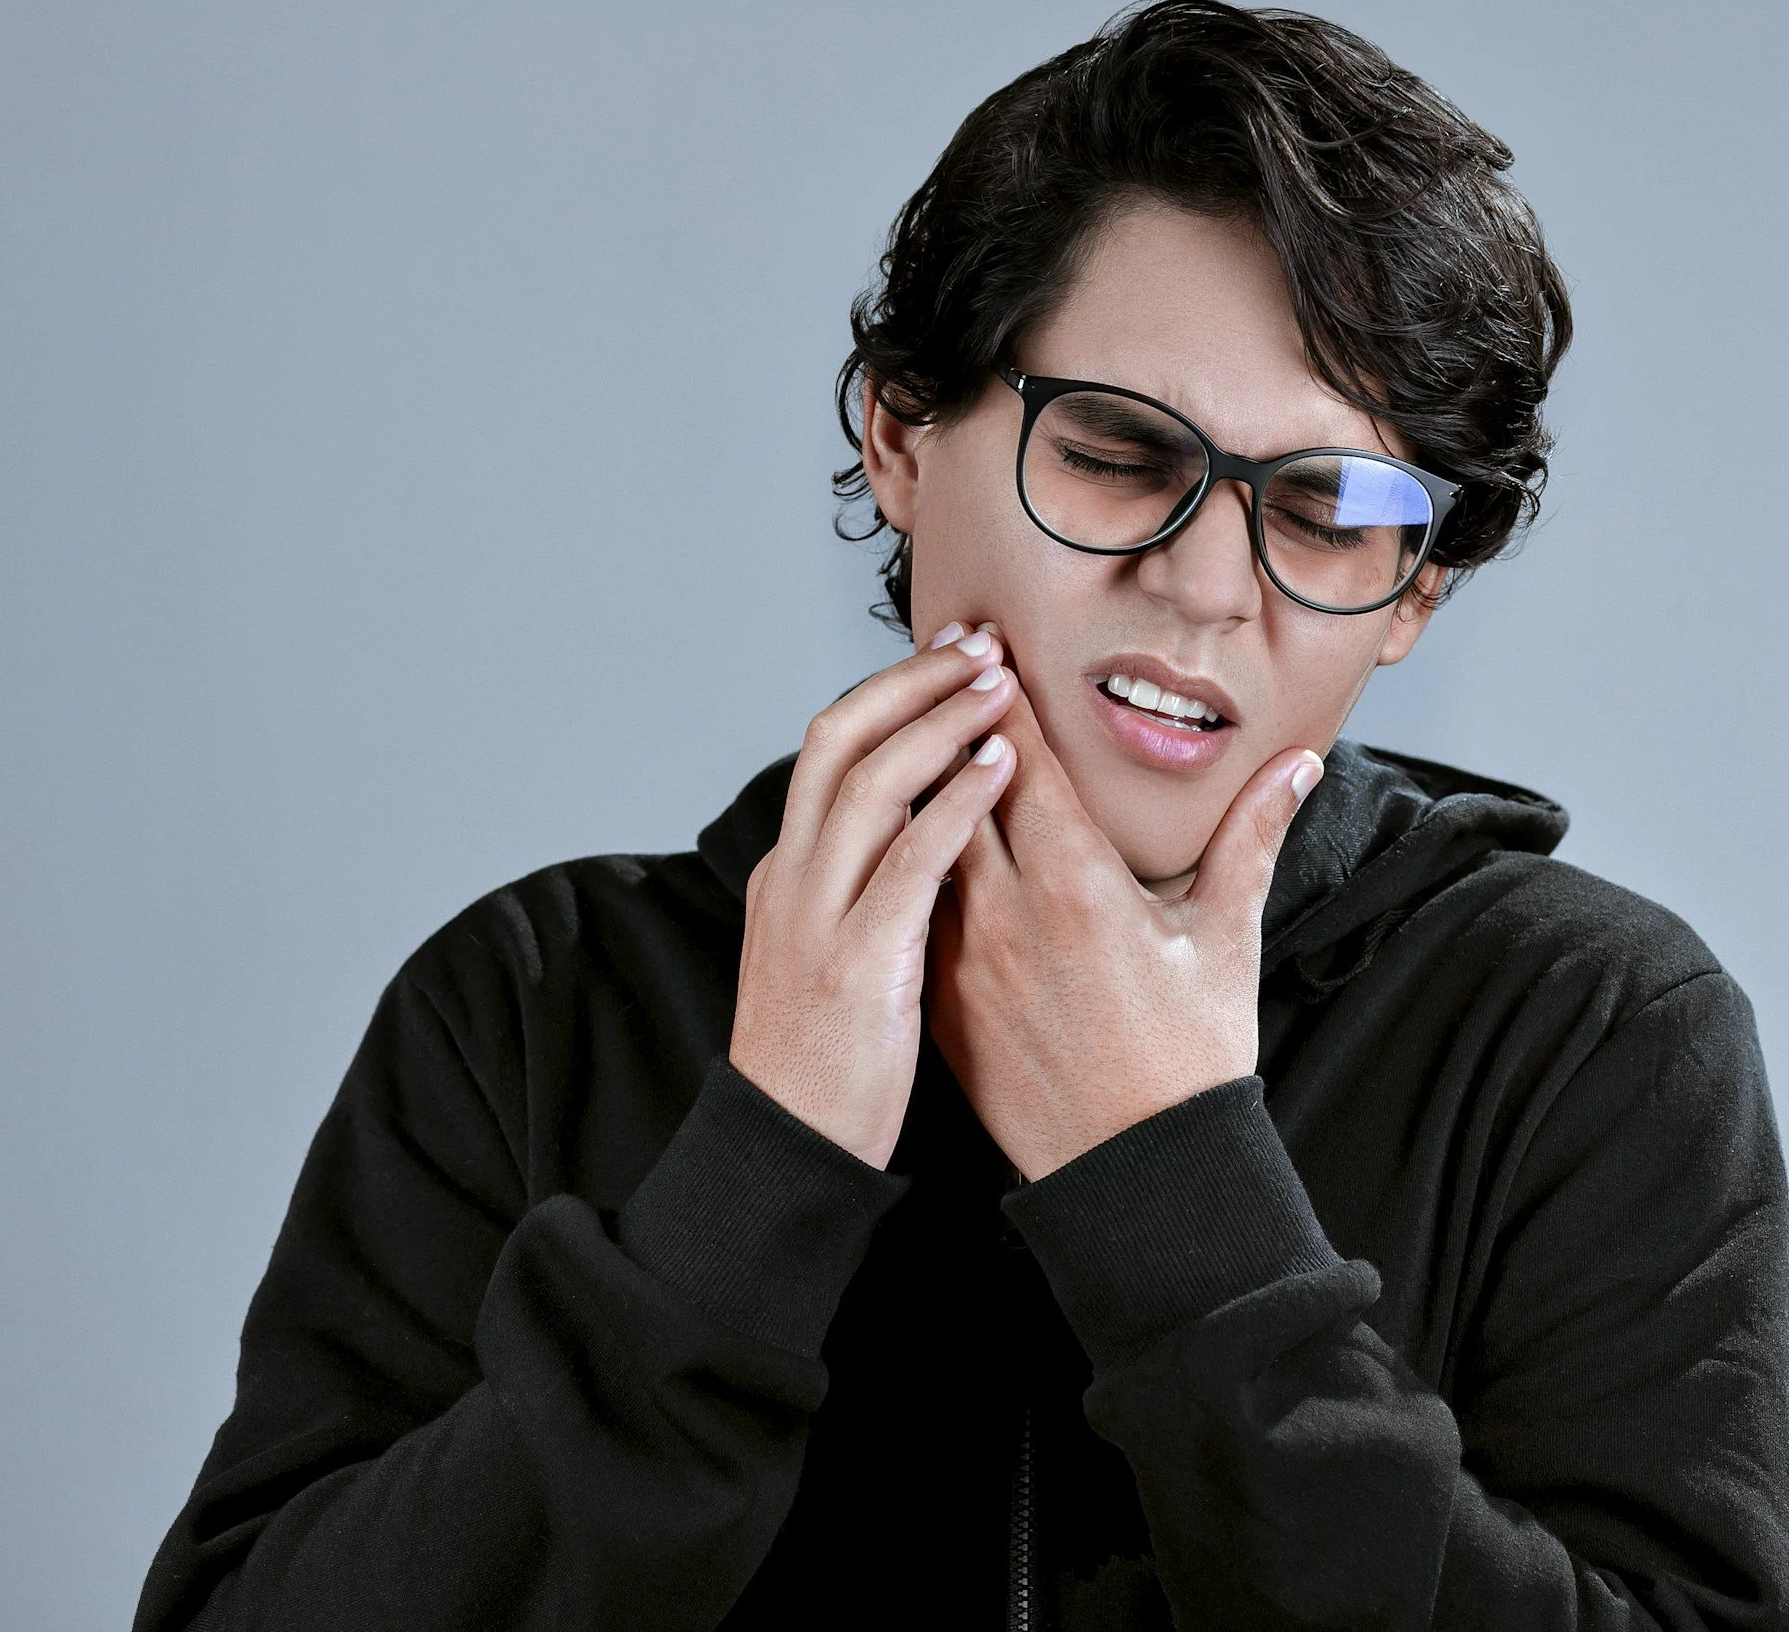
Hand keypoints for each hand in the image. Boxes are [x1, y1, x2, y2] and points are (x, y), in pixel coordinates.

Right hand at [729, 622, 1019, 1166]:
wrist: (787, 1147)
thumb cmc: (826, 1059)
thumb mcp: (828, 954)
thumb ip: (863, 890)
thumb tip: (923, 835)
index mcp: (788, 871)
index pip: (830, 747)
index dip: (892, 690)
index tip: (952, 652)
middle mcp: (793, 877)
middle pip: (839, 739)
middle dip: (913, 681)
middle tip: (982, 642)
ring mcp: (818, 916)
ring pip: (868, 784)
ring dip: (940, 723)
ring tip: (1001, 686)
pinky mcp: (856, 962)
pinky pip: (907, 862)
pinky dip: (953, 804)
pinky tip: (999, 771)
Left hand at [927, 682, 1321, 1179]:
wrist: (1139, 1173)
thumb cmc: (1191, 1059)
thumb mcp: (1227, 939)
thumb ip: (1252, 839)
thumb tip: (1295, 767)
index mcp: (1078, 885)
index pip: (1020, 761)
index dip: (1000, 694)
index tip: (986, 642)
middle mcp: (1006, 914)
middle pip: (954, 787)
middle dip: (948, 723)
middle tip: (940, 664)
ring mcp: (961, 961)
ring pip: (922, 846)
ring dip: (922, 789)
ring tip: (916, 736)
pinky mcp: (941, 1003)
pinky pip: (914, 912)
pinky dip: (912, 866)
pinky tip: (910, 838)